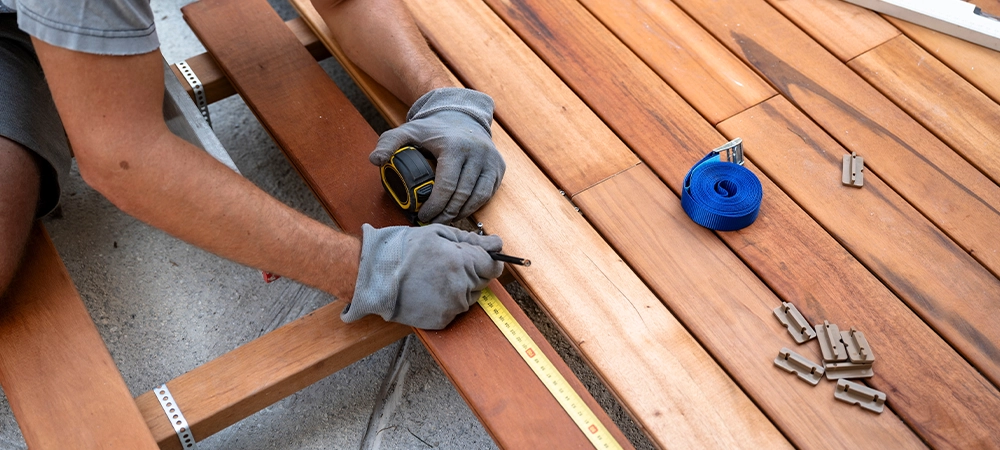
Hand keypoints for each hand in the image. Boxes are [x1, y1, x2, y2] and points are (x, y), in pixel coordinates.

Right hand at [342, 223, 504, 329]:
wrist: (373, 276)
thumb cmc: (402, 250)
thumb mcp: (436, 234)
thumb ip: (471, 239)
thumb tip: (496, 244)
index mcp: (462, 262)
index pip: (494, 265)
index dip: (488, 259)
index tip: (478, 255)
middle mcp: (460, 287)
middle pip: (484, 281)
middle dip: (472, 271)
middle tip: (447, 263)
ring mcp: (451, 307)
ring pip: (471, 296)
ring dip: (461, 286)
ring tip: (435, 276)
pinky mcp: (441, 321)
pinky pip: (455, 309)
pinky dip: (448, 301)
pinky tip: (430, 290)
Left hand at [370, 88, 504, 223]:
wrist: (462, 116)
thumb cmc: (434, 128)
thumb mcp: (408, 131)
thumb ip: (389, 143)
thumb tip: (375, 160)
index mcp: (455, 146)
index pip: (447, 185)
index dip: (435, 206)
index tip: (424, 215)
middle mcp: (477, 153)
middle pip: (462, 195)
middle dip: (446, 213)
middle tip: (433, 221)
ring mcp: (490, 161)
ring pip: (477, 198)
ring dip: (461, 213)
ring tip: (445, 219)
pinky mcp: (498, 167)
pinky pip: (488, 194)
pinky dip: (474, 206)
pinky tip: (461, 211)